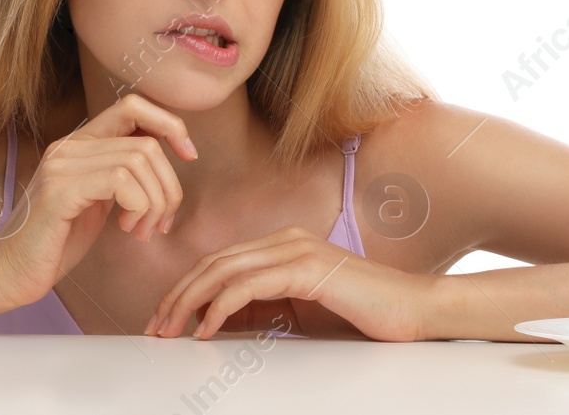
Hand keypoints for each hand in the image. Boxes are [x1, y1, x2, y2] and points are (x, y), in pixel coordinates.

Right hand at [0, 94, 197, 309]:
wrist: (10, 273)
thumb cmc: (56, 243)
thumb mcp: (98, 201)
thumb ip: (121, 177)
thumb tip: (164, 164)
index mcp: (80, 144)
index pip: (133, 106)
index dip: (169, 123)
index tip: (189, 154)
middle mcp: (69, 146)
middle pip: (146, 142)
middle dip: (169, 186)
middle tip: (160, 222)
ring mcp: (62, 165)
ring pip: (139, 160)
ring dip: (155, 202)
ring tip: (142, 230)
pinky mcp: (61, 190)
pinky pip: (122, 181)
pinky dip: (139, 207)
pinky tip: (126, 228)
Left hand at [146, 226, 430, 341]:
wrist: (413, 310)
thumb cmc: (362, 314)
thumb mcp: (299, 314)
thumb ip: (262, 311)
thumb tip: (217, 321)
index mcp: (282, 245)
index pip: (220, 262)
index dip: (186, 289)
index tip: (165, 318)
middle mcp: (285, 240)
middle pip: (214, 263)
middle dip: (178, 295)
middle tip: (155, 326)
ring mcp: (296, 250)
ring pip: (224, 271)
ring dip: (190, 302)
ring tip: (171, 329)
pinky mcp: (307, 269)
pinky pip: (249, 286)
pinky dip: (221, 307)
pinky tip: (207, 328)